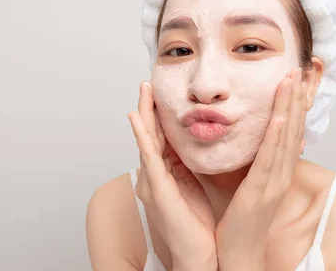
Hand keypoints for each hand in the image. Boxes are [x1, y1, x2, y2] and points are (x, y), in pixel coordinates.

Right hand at [128, 82, 216, 270]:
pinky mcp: (157, 189)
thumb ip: (188, 165)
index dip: (160, 114)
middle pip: (152, 134)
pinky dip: (142, 137)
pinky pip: (149, 158)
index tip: (162, 91)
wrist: (199, 254)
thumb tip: (194, 144)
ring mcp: (152, 181)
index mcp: (166, 173)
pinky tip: (136, 119)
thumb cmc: (197, 223)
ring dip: (143, 114)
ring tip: (143, 91)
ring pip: (147, 140)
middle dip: (149, 107)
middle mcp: (155, 175)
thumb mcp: (194, 185)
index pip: (162, 137)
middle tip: (148, 82)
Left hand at [215, 68, 306, 270]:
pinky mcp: (260, 191)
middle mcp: (282, 173)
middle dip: (295, 97)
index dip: (293, 104)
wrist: (240, 254)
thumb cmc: (241, 221)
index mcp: (279, 170)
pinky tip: (279, 117)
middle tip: (297, 69)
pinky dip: (277, 136)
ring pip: (285, 137)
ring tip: (291, 81)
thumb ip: (254, 162)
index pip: (290, 130)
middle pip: (293, 128)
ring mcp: (274, 182)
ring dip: (288, 107)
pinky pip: (270, 159)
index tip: (293, 79)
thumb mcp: (251, 185)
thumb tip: (251, 140)